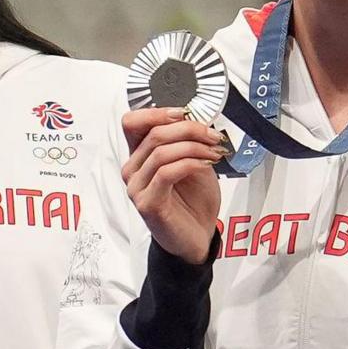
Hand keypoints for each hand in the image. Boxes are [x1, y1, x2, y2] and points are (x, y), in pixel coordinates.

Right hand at [120, 108, 224, 263]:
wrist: (199, 236)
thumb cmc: (194, 201)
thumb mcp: (194, 161)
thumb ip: (187, 141)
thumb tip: (195, 118)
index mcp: (139, 156)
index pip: (132, 122)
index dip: (157, 112)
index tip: (186, 113)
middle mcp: (132, 170)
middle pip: (153, 133)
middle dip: (189, 129)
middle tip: (213, 135)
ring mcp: (137, 187)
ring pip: (161, 151)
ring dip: (193, 146)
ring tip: (214, 151)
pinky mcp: (147, 203)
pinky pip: (166, 172)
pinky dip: (190, 163)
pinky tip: (206, 165)